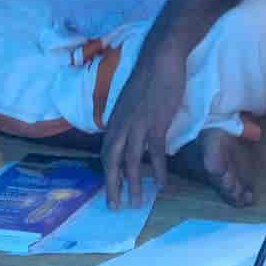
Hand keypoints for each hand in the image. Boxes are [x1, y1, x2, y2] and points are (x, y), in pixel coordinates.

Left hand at [100, 42, 187, 207]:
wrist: (160, 58)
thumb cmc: (148, 78)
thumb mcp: (130, 102)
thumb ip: (128, 120)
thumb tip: (130, 136)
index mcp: (115, 120)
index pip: (105, 151)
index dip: (106, 172)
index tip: (109, 190)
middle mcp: (122, 124)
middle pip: (111, 160)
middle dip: (112, 186)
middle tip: (114, 207)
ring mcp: (137, 124)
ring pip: (130, 160)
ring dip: (133, 184)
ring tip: (137, 203)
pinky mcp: (155, 121)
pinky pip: (154, 151)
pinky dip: (156, 170)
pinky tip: (160, 185)